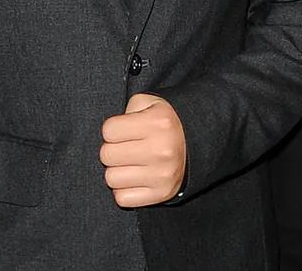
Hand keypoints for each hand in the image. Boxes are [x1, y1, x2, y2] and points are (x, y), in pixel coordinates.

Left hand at [100, 92, 185, 206]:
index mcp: (157, 122)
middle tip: (126, 147)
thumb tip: (110, 133)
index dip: (112, 129)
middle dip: (113, 150)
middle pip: (107, 155)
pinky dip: (125, 189)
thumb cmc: (163, 123)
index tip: (123, 130)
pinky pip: (122, 198)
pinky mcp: (161, 194)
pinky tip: (137, 177)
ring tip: (131, 162)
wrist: (195, 143)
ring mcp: (162, 174)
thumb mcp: (149, 103)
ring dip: (117, 171)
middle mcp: (161, 149)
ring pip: (111, 178)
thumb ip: (128, 109)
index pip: (108, 130)